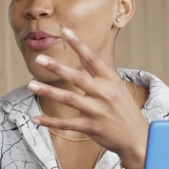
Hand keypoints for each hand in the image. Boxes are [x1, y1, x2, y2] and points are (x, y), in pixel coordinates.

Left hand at [27, 27, 148, 168]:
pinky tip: (36, 119)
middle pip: (77, 77)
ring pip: (69, 99)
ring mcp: (97, 111)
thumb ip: (99, 73)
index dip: (78, 44)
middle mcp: (104, 93)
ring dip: (48, 91)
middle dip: (57, 67)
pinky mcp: (91, 127)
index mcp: (110, 80)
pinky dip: (50, 122)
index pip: (92, 59)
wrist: (137, 137)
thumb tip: (83, 55)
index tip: (65, 31)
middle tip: (39, 59)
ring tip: (31, 85)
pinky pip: (67, 124)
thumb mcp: (117, 87)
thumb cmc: (124, 110)